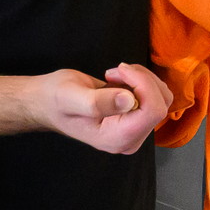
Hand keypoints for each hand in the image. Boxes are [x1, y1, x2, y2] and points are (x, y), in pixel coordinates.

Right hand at [40, 64, 171, 153]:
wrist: (48, 103)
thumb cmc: (55, 100)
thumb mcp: (70, 97)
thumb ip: (97, 102)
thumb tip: (129, 101)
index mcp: (117, 139)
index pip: (153, 111)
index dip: (143, 84)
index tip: (119, 70)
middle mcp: (130, 138)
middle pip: (161, 104)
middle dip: (142, 79)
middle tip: (115, 70)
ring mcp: (135, 130)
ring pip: (162, 97)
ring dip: (142, 78)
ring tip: (115, 74)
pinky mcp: (138, 119)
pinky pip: (156, 96)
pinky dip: (142, 81)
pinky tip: (120, 80)